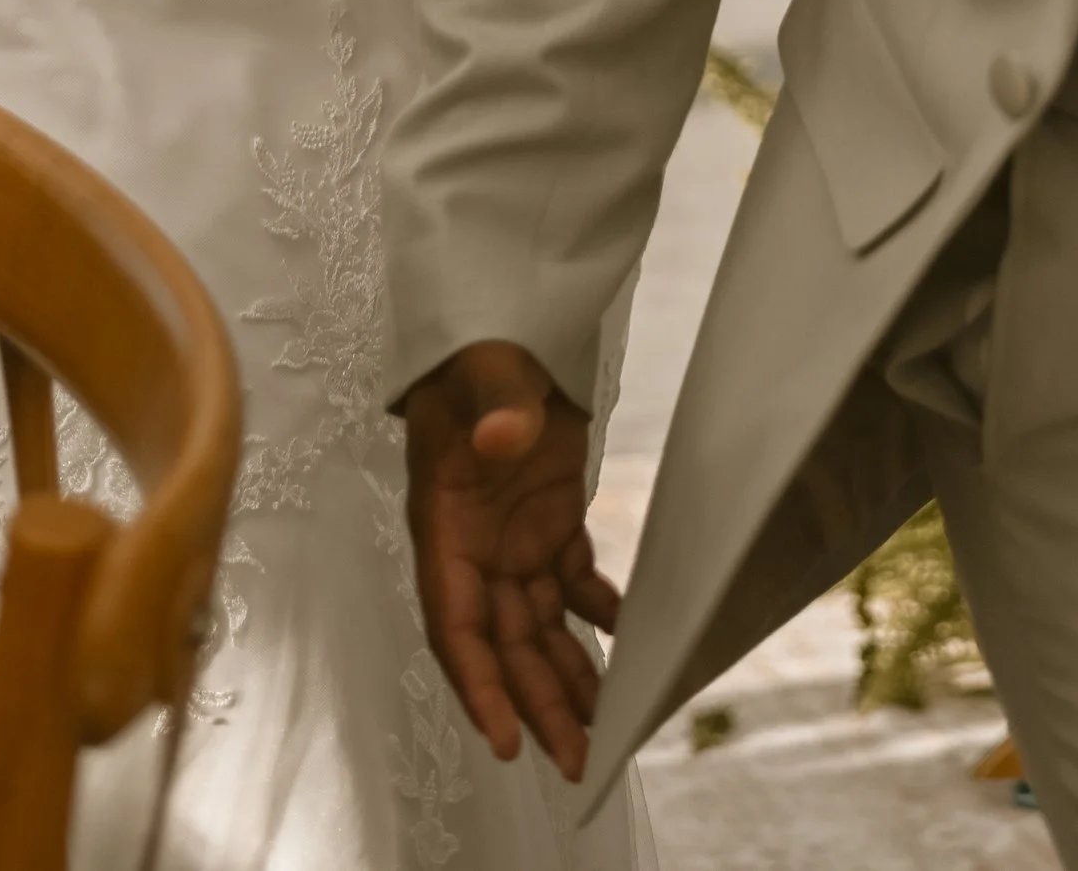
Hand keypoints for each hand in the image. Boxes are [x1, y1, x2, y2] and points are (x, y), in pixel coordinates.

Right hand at [403, 341, 619, 780]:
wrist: (496, 319)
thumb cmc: (476, 347)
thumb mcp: (482, 371)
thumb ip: (493, 406)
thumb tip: (501, 443)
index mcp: (445, 525)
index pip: (456, 623)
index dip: (479, 685)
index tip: (508, 738)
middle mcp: (476, 546)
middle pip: (505, 644)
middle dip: (537, 702)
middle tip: (581, 759)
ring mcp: (513, 535)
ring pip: (540, 626)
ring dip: (569, 675)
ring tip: (609, 726)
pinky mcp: (551, 517)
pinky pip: (573, 582)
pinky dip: (600, 612)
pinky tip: (632, 636)